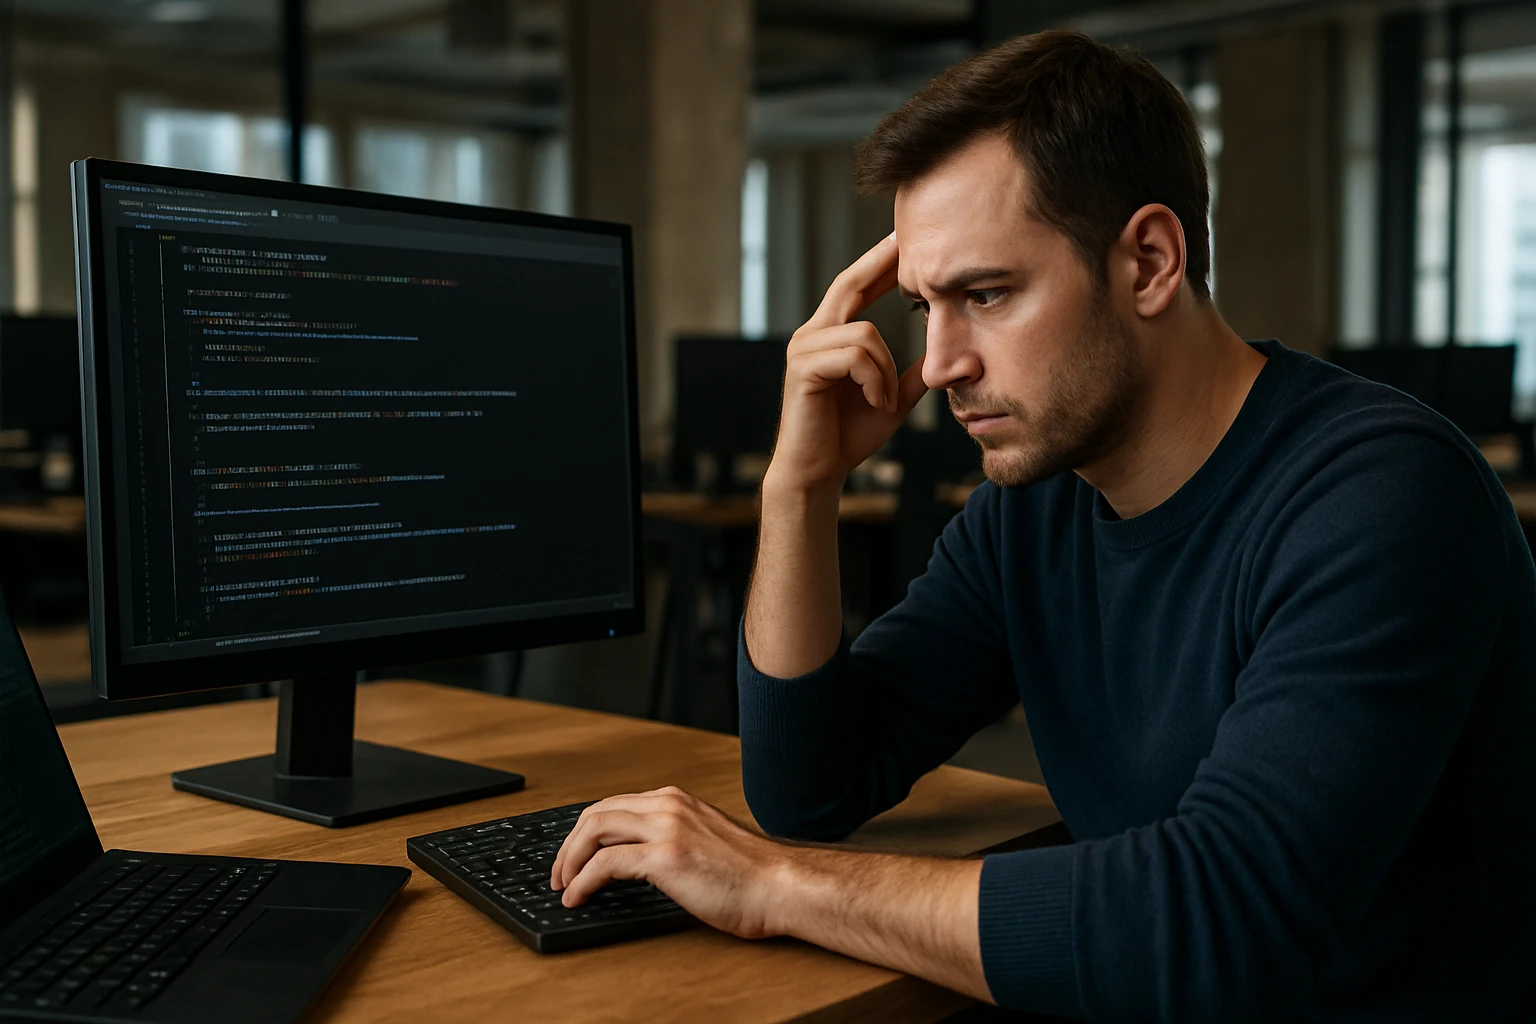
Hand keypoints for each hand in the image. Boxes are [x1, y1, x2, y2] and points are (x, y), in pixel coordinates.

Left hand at [549, 787, 789, 939]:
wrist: (780, 887)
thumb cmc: (751, 875)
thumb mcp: (705, 840)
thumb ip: (673, 838)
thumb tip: (636, 860)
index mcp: (677, 800)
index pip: (613, 805)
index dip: (584, 832)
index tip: (573, 856)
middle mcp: (668, 805)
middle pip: (595, 814)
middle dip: (568, 845)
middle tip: (559, 873)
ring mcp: (666, 827)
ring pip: (593, 831)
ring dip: (569, 860)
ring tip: (563, 885)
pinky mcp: (665, 856)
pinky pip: (605, 863)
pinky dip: (583, 880)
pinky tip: (578, 897)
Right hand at [768, 234, 928, 492]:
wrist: (818, 472)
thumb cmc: (848, 437)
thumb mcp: (892, 398)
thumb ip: (913, 374)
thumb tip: (947, 354)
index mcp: (829, 337)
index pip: (854, 286)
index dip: (878, 261)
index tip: (903, 239)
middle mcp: (812, 335)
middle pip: (849, 285)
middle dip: (881, 263)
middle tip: (907, 240)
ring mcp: (804, 350)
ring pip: (865, 333)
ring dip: (886, 371)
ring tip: (885, 401)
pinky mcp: (804, 369)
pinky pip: (855, 356)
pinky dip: (875, 381)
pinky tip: (877, 403)